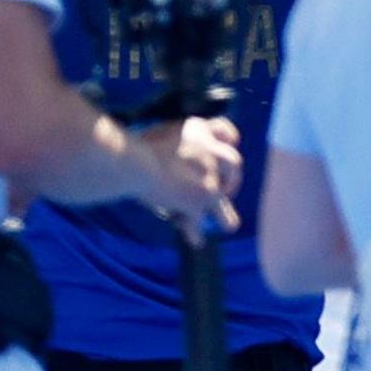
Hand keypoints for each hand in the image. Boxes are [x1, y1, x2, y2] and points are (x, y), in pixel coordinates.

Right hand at [124, 114, 242, 233]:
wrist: (136, 162)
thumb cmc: (139, 146)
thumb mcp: (164, 133)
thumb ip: (179, 141)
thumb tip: (178, 154)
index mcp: (200, 130)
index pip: (226, 131)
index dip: (229, 140)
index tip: (230, 145)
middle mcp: (212, 153)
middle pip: (234, 165)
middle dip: (230, 181)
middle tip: (221, 191)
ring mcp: (209, 181)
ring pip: (225, 206)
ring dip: (225, 217)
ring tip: (226, 224)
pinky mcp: (198, 203)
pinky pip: (199, 226)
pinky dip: (194, 234)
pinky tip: (194, 240)